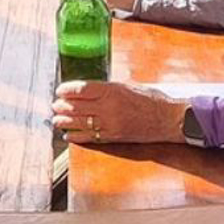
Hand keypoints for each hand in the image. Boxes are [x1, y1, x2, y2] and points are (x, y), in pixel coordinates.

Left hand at [52, 80, 184, 144]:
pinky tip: (68, 135)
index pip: (81, 89)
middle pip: (77, 106)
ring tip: (57, 120)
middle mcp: (108, 107)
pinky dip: (76, 136)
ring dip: (65, 121)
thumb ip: (108, 88)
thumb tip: (89, 90)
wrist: (168, 119)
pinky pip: (89, 137)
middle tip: (55, 106)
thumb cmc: (151, 100)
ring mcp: (110, 123)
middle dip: (62, 106)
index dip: (67, 90)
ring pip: (79, 122)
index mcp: (112, 90)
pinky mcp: (113, 137)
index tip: (60, 90)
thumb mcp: (128, 86)